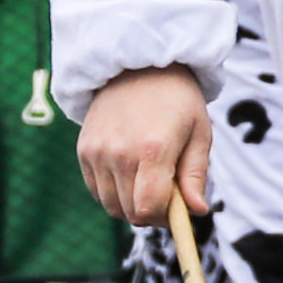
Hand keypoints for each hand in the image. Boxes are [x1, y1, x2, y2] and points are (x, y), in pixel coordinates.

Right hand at [76, 66, 213, 224]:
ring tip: (148, 179)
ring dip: (132, 204)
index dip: (166, 218)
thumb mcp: (199, 132)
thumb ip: (195, 174)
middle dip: (152, 213)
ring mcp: (96, 152)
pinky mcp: (83, 150)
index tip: (178, 209)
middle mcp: (118, 153)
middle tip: (167, 194)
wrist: (138, 64)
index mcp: (152, 149)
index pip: (149, 208)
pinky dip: (114, 192)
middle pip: (130, 212)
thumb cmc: (177, 99)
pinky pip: (97, 191)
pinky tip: (130, 172)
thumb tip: (197, 212)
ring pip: (111, 205)